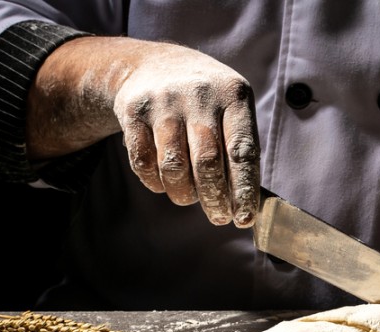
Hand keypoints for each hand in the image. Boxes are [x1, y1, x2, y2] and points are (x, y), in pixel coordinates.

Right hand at [27, 38, 259, 226]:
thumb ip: (239, 151)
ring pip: (173, 166)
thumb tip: (246, 206)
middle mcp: (199, 95)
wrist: (156, 65)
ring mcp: (164, 102)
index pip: (242, 151)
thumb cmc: (206, 103)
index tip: (244, 219)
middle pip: (207, 162)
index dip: (244, 191)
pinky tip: (164, 182)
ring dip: (183, 194)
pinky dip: (155, 183)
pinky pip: (143, 162)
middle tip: (219, 217)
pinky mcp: (133, 111)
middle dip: (214, 199)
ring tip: (189, 197)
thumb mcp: (231, 111)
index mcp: (233, 95)